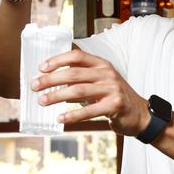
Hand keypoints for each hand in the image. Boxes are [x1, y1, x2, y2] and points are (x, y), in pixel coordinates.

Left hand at [31, 49, 150, 136]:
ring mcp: (112, 88)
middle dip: (51, 79)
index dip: (58, 60)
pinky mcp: (114, 105)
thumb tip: (52, 79)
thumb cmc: (113, 96)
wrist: (138, 113)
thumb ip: (82, 77)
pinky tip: (60, 118)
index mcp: (102, 64)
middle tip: (35, 86)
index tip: (41, 67)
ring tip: (42, 101)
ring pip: (78, 91)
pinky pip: (89, 110)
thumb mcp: (101, 80)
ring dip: (57, 96)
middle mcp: (107, 73)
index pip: (77, 56)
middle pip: (74, 73)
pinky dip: (72, 115)